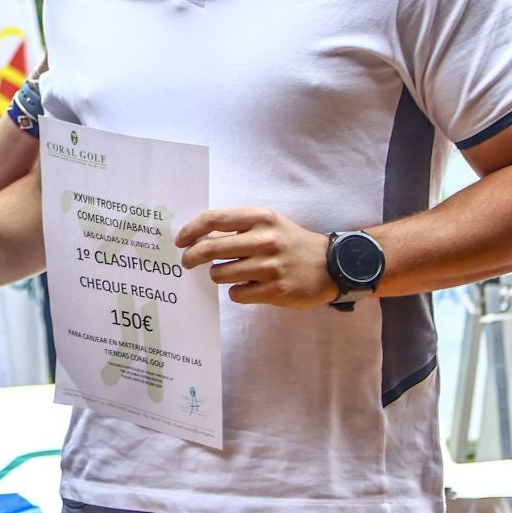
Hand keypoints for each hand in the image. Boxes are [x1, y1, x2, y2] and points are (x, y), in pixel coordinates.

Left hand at [175, 207, 335, 307]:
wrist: (331, 265)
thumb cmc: (291, 242)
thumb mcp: (269, 223)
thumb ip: (238, 226)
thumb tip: (198, 235)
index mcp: (261, 218)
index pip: (214, 219)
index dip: (190, 230)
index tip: (180, 240)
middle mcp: (265, 239)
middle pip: (210, 248)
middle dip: (192, 257)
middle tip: (187, 262)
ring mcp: (270, 266)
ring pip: (220, 274)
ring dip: (218, 275)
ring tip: (231, 273)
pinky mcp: (276, 290)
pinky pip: (237, 294)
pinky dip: (237, 292)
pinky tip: (249, 287)